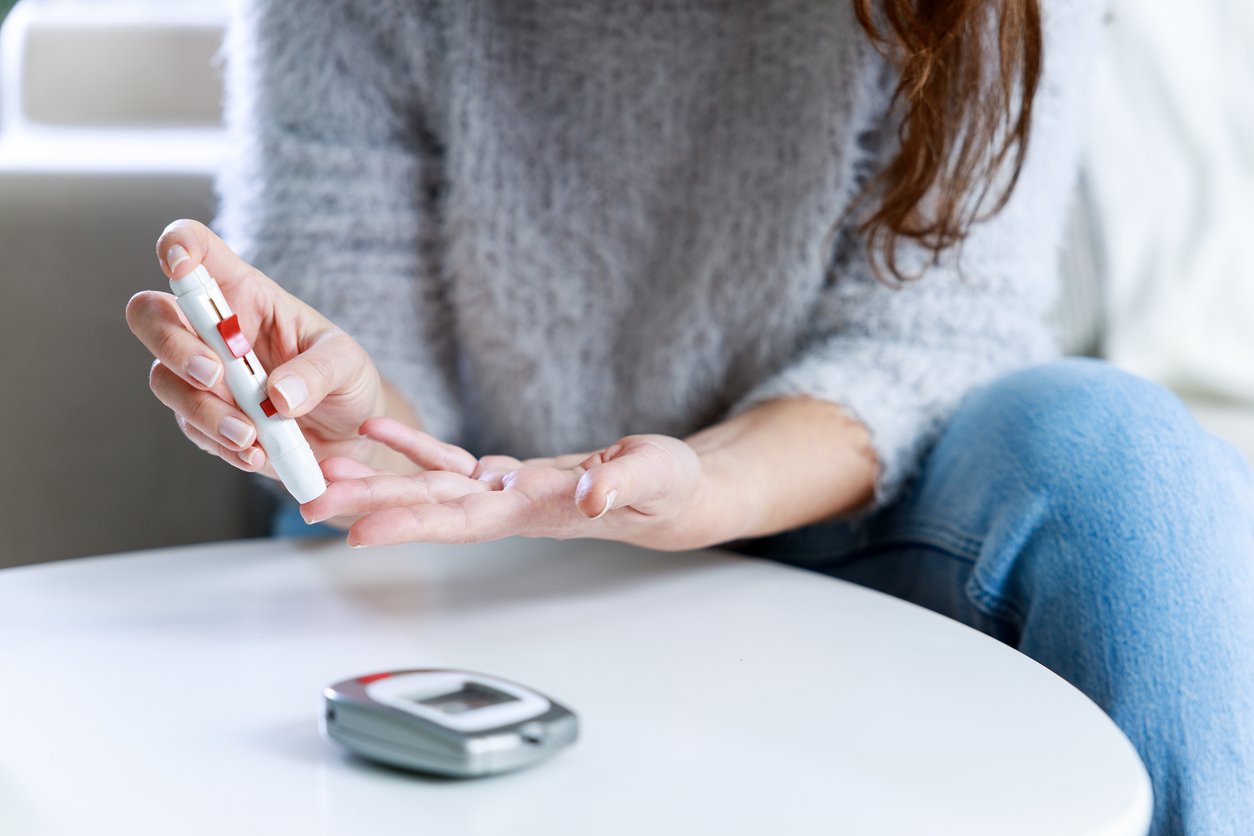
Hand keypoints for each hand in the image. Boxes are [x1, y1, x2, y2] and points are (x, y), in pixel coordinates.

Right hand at [125, 219, 391, 477]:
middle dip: (173, 344)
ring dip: (204, 408)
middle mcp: (213, 330)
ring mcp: (203, 375)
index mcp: (246, 294)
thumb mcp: (348, 365)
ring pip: (165, 379)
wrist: (349, 441)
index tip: (179, 263)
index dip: (179, 246)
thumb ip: (318, 371)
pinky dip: (221, 442)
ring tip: (251, 435)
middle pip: (152, 315)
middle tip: (216, 374)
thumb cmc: (346, 384)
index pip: (199, 252)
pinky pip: (191, 427)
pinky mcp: (204, 418)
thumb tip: (279, 394)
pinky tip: (257, 453)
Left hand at [301, 418, 720, 550]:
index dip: (411, 525)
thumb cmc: (667, 486)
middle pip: (430, 509)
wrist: (666, 494)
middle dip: (370, 505)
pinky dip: (415, 445)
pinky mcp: (508, 474)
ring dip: (378, 479)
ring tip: (324, 468)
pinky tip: (380, 428)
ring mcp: (505, 492)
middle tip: (309, 500)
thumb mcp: (657, 476)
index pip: (464, 523)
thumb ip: (625, 484)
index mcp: (539, 512)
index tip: (358, 533)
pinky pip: (451, 459)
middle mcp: (511, 507)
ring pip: (431, 486)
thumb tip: (589, 496)